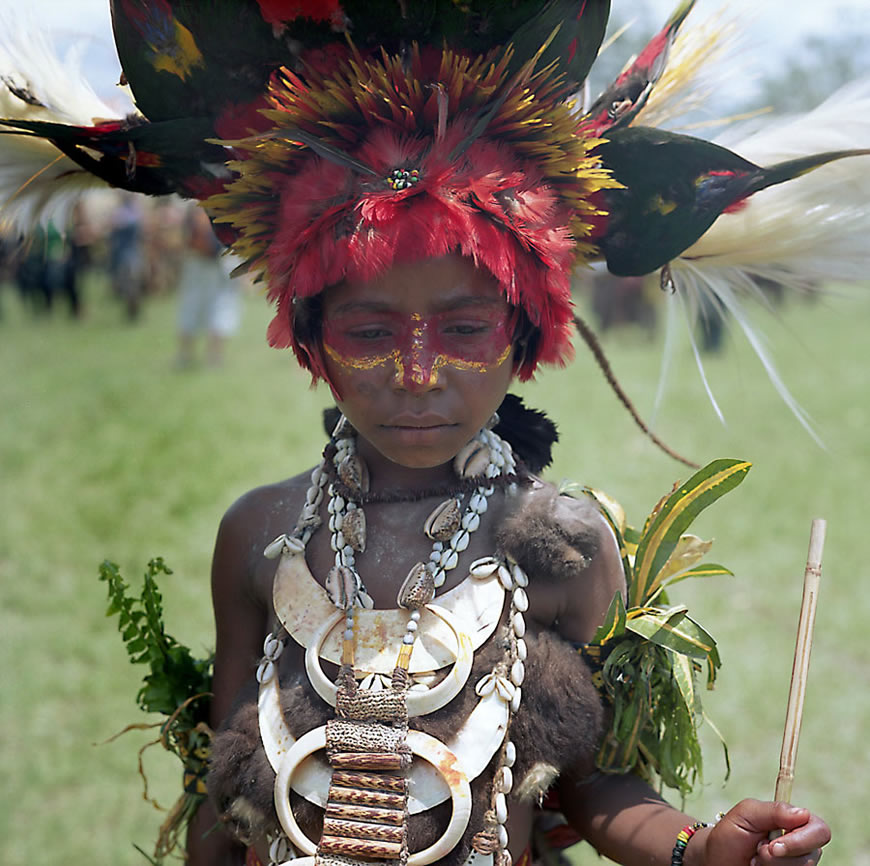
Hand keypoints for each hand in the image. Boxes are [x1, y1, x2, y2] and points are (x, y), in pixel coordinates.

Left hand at [700, 799, 829, 865]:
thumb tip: (804, 813)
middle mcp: (802, 846)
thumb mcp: (746, 814)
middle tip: (758, 853)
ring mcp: (797, 864)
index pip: (820, 830)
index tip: (774, 846)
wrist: (717, 859)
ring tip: (755, 860)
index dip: (801, 840)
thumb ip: (773, 810)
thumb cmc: (731, 834)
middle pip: (812, 855)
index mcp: (795, 823)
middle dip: (781, 858)